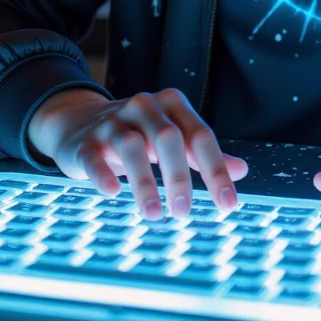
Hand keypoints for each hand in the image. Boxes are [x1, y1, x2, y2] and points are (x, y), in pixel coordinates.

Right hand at [26, 86, 247, 220]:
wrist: (79, 123)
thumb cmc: (138, 134)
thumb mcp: (172, 137)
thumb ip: (201, 153)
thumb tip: (241, 171)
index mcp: (171, 105)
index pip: (200, 136)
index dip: (216, 170)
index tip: (228, 204)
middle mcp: (144, 107)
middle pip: (169, 138)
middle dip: (180, 176)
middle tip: (185, 212)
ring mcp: (114, 123)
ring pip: (133, 147)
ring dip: (145, 183)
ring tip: (155, 215)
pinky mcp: (87, 142)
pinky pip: (96, 157)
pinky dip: (104, 174)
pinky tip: (113, 192)